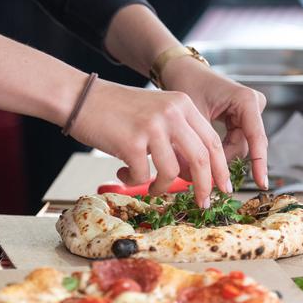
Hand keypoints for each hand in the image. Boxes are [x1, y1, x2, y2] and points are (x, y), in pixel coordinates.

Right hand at [67, 79, 231, 207]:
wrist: (79, 98)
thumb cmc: (115, 110)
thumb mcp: (155, 112)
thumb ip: (176, 135)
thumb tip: (193, 173)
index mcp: (182, 104)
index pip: (211, 141)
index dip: (220, 168)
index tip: (223, 188)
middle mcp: (171, 113)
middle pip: (201, 158)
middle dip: (205, 186)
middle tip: (204, 204)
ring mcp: (152, 127)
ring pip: (172, 172)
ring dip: (162, 187)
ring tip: (150, 187)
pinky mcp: (131, 142)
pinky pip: (142, 175)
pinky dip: (133, 181)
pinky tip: (122, 173)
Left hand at [162, 57, 268, 189]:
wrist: (184, 71)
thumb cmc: (187, 86)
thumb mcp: (192, 116)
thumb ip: (198, 145)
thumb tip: (195, 178)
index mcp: (246, 100)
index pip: (256, 137)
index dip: (259, 162)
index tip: (262, 183)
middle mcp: (253, 105)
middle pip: (246, 145)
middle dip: (226, 162)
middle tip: (207, 182)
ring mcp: (251, 112)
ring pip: (239, 146)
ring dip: (220, 157)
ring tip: (197, 165)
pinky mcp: (244, 117)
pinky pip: (235, 141)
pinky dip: (220, 150)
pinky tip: (206, 156)